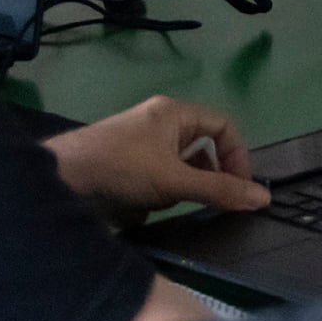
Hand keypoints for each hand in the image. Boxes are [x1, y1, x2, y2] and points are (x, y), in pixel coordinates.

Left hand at [46, 96, 268, 225]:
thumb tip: (263, 199)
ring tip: (168, 202)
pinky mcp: (122, 161)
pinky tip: (145, 207)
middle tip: (206, 201)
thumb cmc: (120, 168)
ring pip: (178, 164)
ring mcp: (138, 141)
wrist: (58, 179)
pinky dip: (158, 192)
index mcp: (174, 113)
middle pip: (201, 146)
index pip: (223, 127)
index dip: (236, 156)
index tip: (238, 188)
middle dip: (205, 176)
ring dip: (179, 186)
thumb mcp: (175, 181)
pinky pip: (155, 174)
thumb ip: (219, 191)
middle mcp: (158, 121)